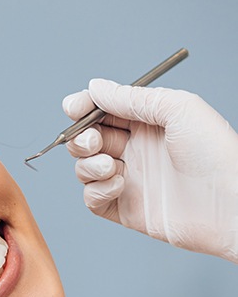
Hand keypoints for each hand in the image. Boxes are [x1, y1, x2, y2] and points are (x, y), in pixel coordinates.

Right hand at [63, 79, 237, 262]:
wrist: (228, 204)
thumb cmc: (215, 153)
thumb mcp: (177, 109)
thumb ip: (132, 98)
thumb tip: (96, 87)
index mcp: (147, 123)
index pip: (103, 112)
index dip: (83, 108)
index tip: (73, 108)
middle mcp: (135, 150)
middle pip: (87, 140)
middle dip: (81, 139)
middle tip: (94, 142)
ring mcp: (129, 180)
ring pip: (84, 169)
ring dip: (88, 165)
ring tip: (111, 167)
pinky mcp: (124, 209)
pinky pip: (92, 199)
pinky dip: (96, 191)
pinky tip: (119, 185)